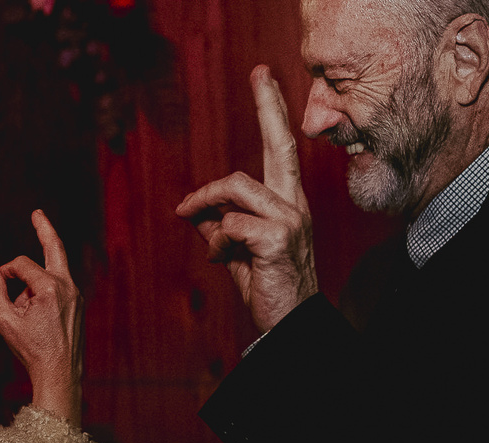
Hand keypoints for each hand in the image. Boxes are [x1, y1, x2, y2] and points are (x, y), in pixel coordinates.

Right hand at [0, 210, 83, 425]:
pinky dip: (42, 296)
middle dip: (44, 229)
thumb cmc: (32, 349)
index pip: (21, 264)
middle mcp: (68, 286)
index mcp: (50, 287)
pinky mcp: (79, 305)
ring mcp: (77, 295)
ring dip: (32, 286)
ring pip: (51, 276)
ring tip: (25, 319)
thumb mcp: (4, 321)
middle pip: (55, 248)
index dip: (4, 271)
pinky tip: (36, 321)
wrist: (60, 374)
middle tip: (37, 213)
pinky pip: (57, 290)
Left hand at [176, 65, 317, 332]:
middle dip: (269, 107)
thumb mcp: (238, 252)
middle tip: (261, 72)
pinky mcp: (278, 240)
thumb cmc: (268, 287)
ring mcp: (290, 221)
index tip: (264, 77)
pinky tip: (220, 260)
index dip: (272, 113)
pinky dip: (216, 243)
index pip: (280, 150)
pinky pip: (231, 226)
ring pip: (236, 189)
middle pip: (277, 148)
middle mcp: (294, 205)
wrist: (289, 324)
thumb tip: (197, 212)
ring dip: (206, 203)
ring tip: (195, 222)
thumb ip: (222, 228)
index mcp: (287, 203)